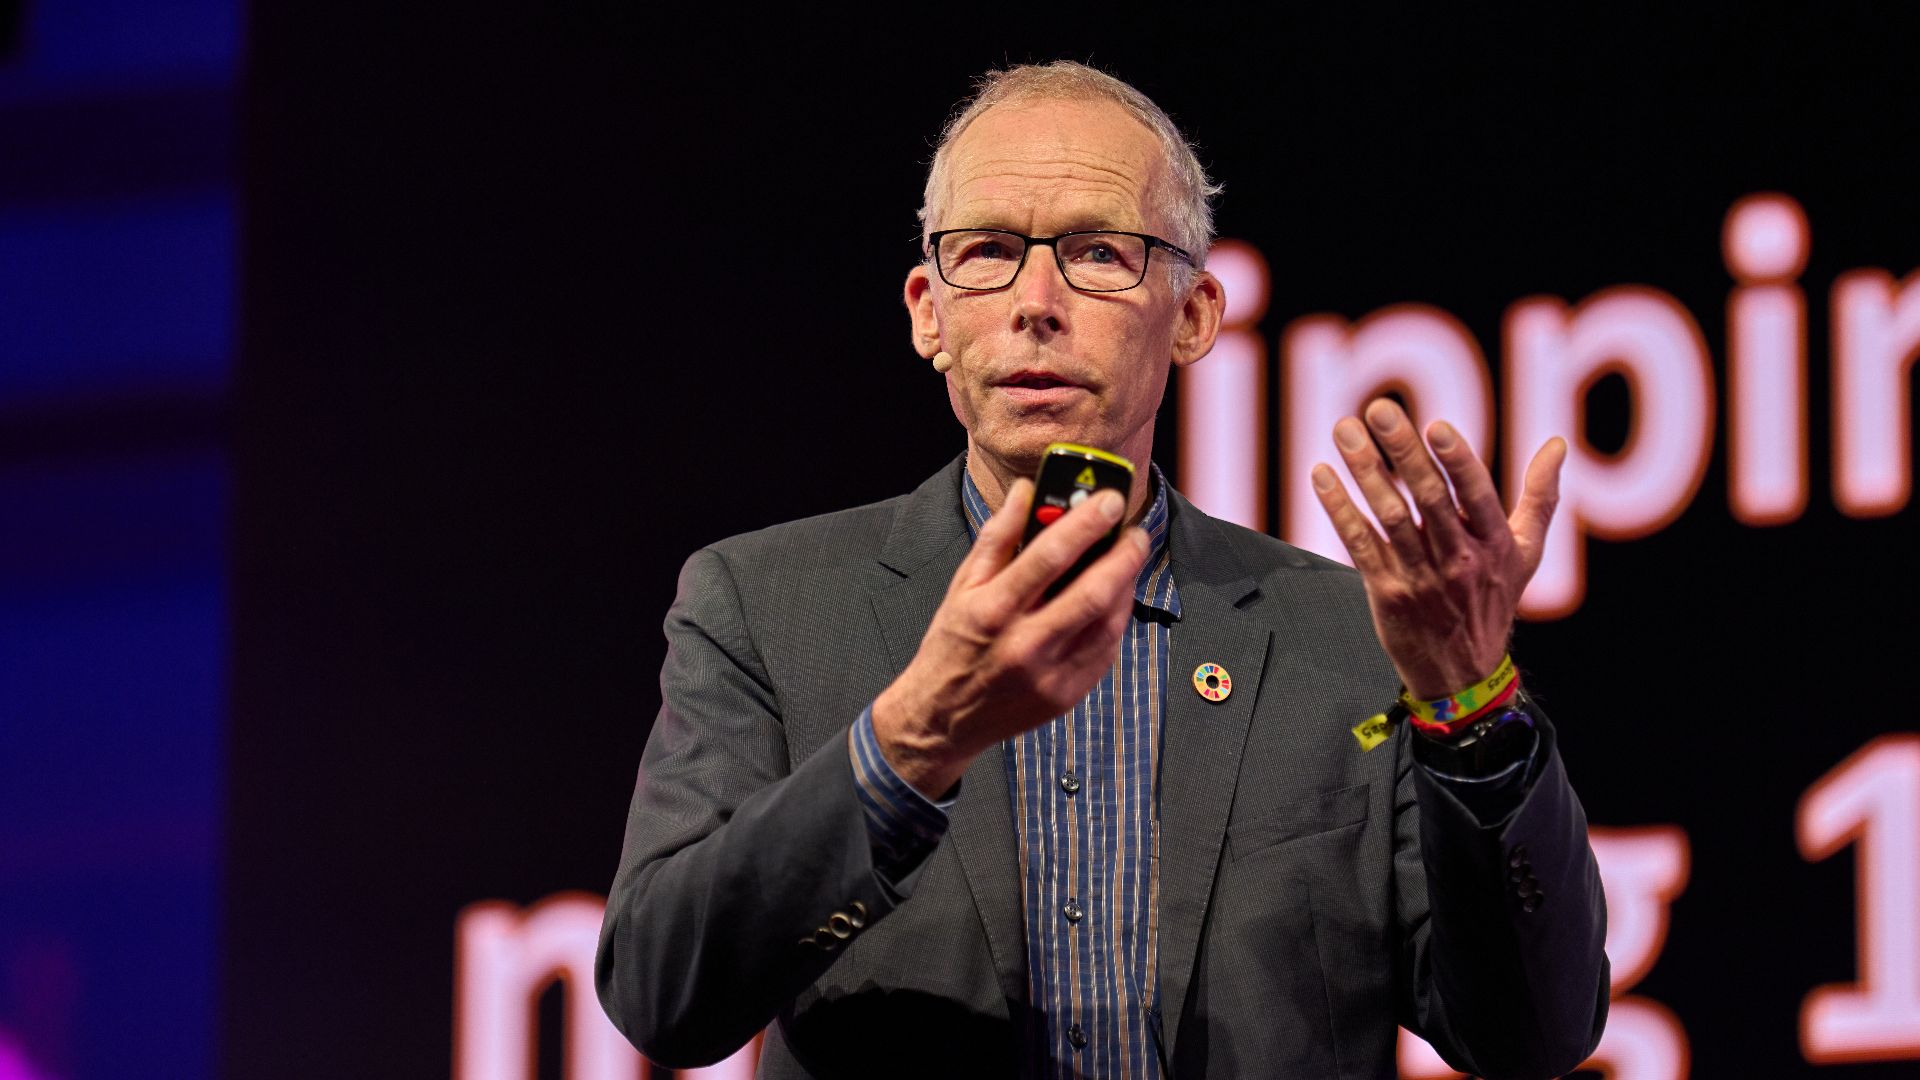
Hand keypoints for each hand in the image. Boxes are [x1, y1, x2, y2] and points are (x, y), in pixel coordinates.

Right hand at [872, 479, 1148, 797]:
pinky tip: (1113, 599)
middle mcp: (1023, 644)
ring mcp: (1049, 675)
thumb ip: (998, 537)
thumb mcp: (962, 586)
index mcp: (992, 610)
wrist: (942, 717)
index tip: (1108, 501)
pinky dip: (1115, 619)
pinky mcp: (1067, 694)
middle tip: (1134, 534)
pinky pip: (1106, 650)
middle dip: (1123, 555)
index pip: (1049, 556)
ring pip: (1108, 622)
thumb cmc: (952, 645)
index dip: (1086, 523)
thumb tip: (1025, 492)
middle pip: (1092, 592)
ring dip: (1126, 585)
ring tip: (1126, 562)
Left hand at [1311, 398, 1564, 699]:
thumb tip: (1557, 445)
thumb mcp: (1527, 553)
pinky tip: (1322, 475)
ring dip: (1364, 471)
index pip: (1476, 497)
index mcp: (1494, 544)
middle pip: (1427, 499)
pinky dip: (1339, 508)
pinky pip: (1359, 544)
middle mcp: (1458, 560)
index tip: (1436, 426)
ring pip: (1389, 517)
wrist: (1462, 674)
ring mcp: (1419, 577)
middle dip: (1402, 451)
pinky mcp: (1386, 592)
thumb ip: (1541, 496)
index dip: (1457, 462)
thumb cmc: (1493, 601)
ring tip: (1344, 430)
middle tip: (1378, 410)